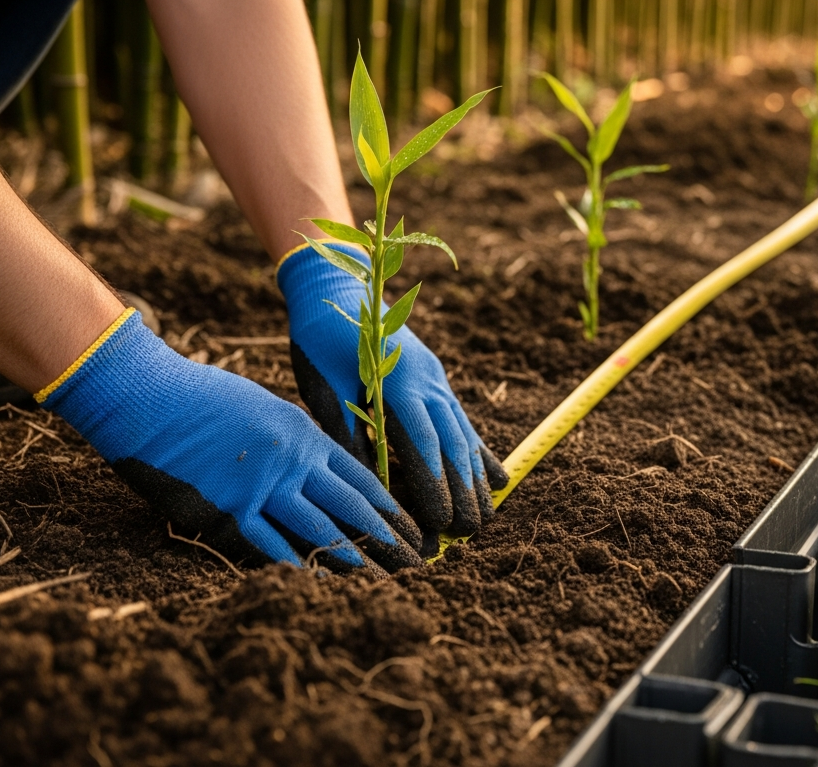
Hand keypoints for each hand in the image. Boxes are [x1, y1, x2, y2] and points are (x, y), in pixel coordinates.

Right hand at [38, 309, 423, 572]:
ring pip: (319, 529)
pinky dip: (296, 564)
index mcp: (305, 437)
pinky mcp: (226, 510)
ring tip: (380, 578)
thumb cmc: (204, 398)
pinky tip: (319, 580)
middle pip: (351, 507)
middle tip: (414, 562)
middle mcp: (292, 463)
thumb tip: (322, 467)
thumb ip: (298, 442)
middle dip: (386, 537)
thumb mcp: (267, 410)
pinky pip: (269, 544)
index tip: (413, 528)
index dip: (390, 507)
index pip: (361, 478)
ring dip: (353, 557)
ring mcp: (260, 487)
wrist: (149, 398)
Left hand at [278, 244, 507, 548]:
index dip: (434, 486)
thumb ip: (348, 431)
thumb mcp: (324, 386)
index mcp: (396, 384)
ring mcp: (437, 380)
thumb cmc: (322, 338)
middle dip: (464, 492)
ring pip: (464, 434)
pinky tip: (496, 479)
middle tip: (471, 533)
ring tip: (486, 516)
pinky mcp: (437, 379)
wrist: (339, 284)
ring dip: (476, 478)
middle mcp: (426, 383)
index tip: (443, 522)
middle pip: (452, 445)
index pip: (422, 445)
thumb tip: (367, 481)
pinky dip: (480, 451)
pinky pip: (463, 420)